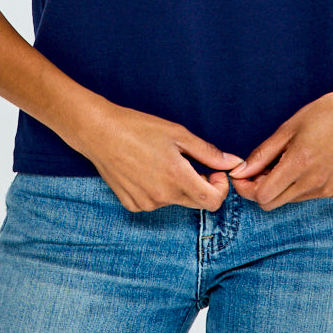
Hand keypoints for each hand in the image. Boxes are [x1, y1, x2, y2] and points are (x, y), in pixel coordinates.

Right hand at [76, 101, 245, 212]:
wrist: (99, 132)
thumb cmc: (138, 128)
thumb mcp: (178, 134)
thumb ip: (208, 152)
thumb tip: (233, 162)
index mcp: (177, 178)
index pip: (213, 201)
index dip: (220, 187)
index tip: (214, 171)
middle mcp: (162, 197)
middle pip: (195, 202)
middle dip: (200, 185)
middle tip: (190, 163)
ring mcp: (145, 203)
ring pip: (174, 201)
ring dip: (177, 186)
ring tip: (161, 161)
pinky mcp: (131, 204)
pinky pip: (154, 202)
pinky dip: (157, 190)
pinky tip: (145, 170)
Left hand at [229, 80, 332, 210]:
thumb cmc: (323, 114)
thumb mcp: (287, 129)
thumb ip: (262, 155)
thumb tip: (239, 172)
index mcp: (299, 165)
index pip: (262, 196)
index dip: (246, 188)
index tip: (241, 175)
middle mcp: (314, 183)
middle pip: (272, 203)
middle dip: (259, 189)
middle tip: (259, 168)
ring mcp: (327, 189)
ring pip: (289, 200)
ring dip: (280, 187)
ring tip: (284, 161)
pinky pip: (308, 196)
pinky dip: (299, 185)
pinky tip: (305, 164)